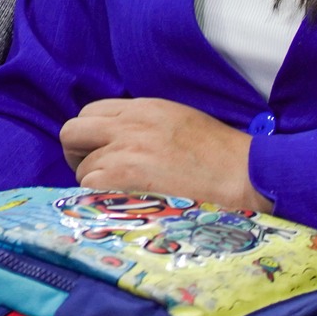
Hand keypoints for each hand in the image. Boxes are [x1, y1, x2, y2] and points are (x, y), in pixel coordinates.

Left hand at [59, 98, 271, 212]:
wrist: (244, 176)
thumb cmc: (219, 155)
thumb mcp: (177, 120)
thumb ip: (143, 123)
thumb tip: (117, 137)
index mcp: (142, 108)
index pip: (90, 112)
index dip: (91, 135)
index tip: (101, 151)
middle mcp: (127, 126)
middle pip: (72, 132)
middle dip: (78, 153)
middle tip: (96, 172)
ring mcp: (123, 154)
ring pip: (82, 168)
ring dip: (96, 184)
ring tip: (125, 196)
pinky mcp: (123, 181)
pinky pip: (90, 189)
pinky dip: (101, 201)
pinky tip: (127, 207)